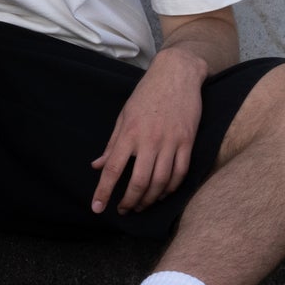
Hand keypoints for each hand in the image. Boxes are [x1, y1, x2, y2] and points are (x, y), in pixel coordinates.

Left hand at [91, 50, 205, 214]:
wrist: (176, 74)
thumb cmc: (146, 94)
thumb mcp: (124, 116)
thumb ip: (112, 144)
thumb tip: (97, 165)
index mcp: (129, 133)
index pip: (112, 169)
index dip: (103, 191)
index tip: (97, 208)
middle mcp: (149, 140)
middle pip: (138, 182)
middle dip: (130, 202)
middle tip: (124, 210)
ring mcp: (171, 142)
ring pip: (160, 182)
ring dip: (150, 199)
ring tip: (142, 205)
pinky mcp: (187, 141)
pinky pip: (180, 173)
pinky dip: (171, 188)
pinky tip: (162, 193)